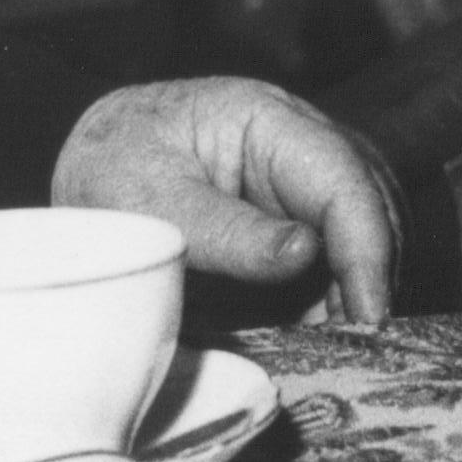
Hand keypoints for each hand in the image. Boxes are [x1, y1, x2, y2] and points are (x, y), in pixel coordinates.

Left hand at [51, 77, 401, 321]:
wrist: (89, 169)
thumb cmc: (113, 173)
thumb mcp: (153, 205)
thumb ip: (228, 232)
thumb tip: (306, 254)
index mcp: (265, 117)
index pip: (342, 180)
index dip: (366, 248)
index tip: (368, 314)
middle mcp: (298, 138)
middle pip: (371, 202)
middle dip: (372, 273)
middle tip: (356, 344)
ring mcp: (302, 172)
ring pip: (367, 225)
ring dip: (359, 284)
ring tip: (338, 342)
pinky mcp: (297, 209)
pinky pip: (340, 247)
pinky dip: (339, 289)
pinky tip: (319, 329)